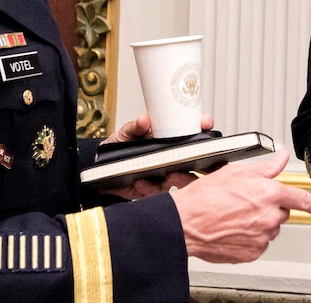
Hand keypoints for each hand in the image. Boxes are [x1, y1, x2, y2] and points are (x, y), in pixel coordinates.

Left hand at [97, 114, 215, 198]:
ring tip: (166, 175)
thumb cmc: (121, 146)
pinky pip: (160, 191)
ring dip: (179, 178)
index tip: (205, 124)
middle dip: (205, 162)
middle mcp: (175, 157)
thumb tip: (144, 119)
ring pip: (184, 179)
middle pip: (199, 160)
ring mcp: (169, 174)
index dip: (205, 128)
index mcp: (171, 139)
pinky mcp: (157, 189)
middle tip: (192, 159)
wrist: (105, 168)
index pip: (195, 132)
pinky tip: (140, 182)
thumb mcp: (127, 133)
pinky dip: (150, 187)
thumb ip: (135, 126)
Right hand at [171, 150, 310, 262]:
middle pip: (281, 212)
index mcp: (268, 193)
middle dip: (269, 207)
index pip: (301, 199)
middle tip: (246, 203)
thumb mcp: (236, 173)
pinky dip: (250, 238)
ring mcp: (261, 236)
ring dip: (259, 223)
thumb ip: (265, 167)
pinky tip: (233, 229)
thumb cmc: (205, 198)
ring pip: (269, 229)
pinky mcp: (252, 252)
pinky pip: (259, 244)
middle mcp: (269, 216)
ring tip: (235, 216)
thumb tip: (280, 158)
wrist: (186, 224)